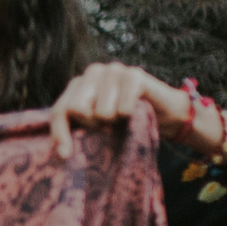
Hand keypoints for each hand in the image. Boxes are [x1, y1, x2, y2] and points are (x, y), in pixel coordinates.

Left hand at [49, 62, 189, 160]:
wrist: (166, 113)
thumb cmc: (127, 122)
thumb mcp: (98, 127)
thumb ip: (78, 130)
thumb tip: (60, 153)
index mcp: (79, 84)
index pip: (60, 110)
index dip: (60, 134)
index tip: (65, 155)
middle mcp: (93, 72)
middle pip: (76, 109)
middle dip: (92, 125)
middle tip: (108, 125)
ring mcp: (114, 70)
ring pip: (101, 112)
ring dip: (114, 122)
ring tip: (123, 117)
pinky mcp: (134, 75)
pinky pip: (122, 108)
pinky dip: (129, 116)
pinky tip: (136, 111)